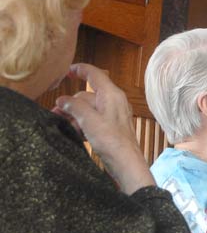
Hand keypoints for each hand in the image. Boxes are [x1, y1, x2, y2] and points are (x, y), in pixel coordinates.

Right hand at [53, 63, 153, 193]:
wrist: (125, 162)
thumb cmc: (112, 140)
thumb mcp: (88, 119)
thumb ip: (74, 106)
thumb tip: (63, 99)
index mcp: (111, 94)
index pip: (95, 74)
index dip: (80, 70)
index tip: (67, 70)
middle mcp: (114, 101)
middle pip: (87, 95)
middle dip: (70, 103)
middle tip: (56, 112)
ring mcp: (114, 114)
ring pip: (88, 108)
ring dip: (74, 115)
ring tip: (63, 124)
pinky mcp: (112, 127)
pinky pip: (93, 120)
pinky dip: (83, 123)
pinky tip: (75, 133)